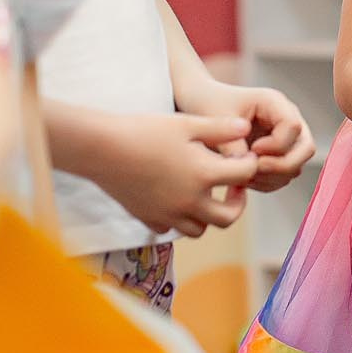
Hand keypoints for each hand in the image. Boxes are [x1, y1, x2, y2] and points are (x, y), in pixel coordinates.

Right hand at [101, 112, 258, 237]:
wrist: (102, 148)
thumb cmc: (144, 131)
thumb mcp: (187, 123)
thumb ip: (220, 129)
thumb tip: (246, 129)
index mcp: (203, 175)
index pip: (243, 176)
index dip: (249, 164)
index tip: (245, 158)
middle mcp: (189, 201)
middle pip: (228, 218)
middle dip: (237, 203)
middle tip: (233, 187)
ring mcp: (168, 214)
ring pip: (200, 229)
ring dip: (209, 215)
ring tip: (205, 194)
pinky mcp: (148, 219)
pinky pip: (171, 229)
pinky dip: (178, 219)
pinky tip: (175, 199)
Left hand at [197, 82, 314, 191]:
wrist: (202, 106)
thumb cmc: (210, 105)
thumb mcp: (217, 122)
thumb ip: (233, 146)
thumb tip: (248, 168)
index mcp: (274, 102)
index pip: (293, 127)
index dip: (275, 145)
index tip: (252, 149)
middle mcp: (287, 118)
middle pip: (306, 148)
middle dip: (281, 165)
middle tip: (253, 169)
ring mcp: (286, 138)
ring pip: (296, 166)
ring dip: (271, 177)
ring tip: (242, 175)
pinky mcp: (279, 154)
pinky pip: (284, 177)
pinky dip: (267, 183)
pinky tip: (244, 179)